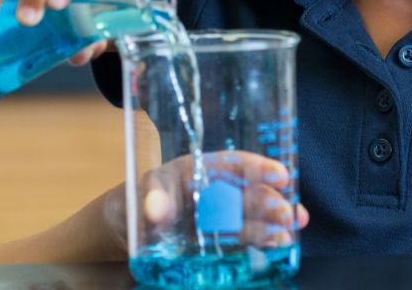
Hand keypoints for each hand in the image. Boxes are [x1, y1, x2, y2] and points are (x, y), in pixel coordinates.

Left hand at [134, 151, 309, 249]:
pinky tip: (278, 248)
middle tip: (291, 214)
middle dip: (271, 202)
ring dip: (272, 225)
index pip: (231, 164)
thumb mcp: (134, 197)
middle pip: (247, 193)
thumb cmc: (129, 204)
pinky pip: (243, 242)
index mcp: (196, 170)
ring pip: (250, 218)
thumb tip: (157, 211)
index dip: (257, 167)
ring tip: (289, 234)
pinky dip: (262, 245)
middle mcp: (211, 192)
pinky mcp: (216, 243)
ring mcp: (216, 219)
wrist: (120, 235)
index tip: (281, 174)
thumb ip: (148, 201)